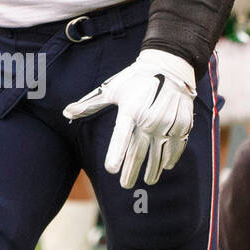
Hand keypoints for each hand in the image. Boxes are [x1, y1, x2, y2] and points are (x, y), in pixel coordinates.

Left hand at [63, 48, 196, 186]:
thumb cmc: (135, 78)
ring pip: (159, 153)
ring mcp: (168, 122)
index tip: (112, 170)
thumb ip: (90, 105)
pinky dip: (170, 158)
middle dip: (132, 171)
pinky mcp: (183, 123)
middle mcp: (149, 118)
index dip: (116, 153)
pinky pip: (176, 146)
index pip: (121, 136)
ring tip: (148, 181)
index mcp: (130, 110)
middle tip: (126, 185)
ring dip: (153, 170)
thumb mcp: (112, 89)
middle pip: (139, 151)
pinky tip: (165, 167)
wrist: (170, 64)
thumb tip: (66, 112)